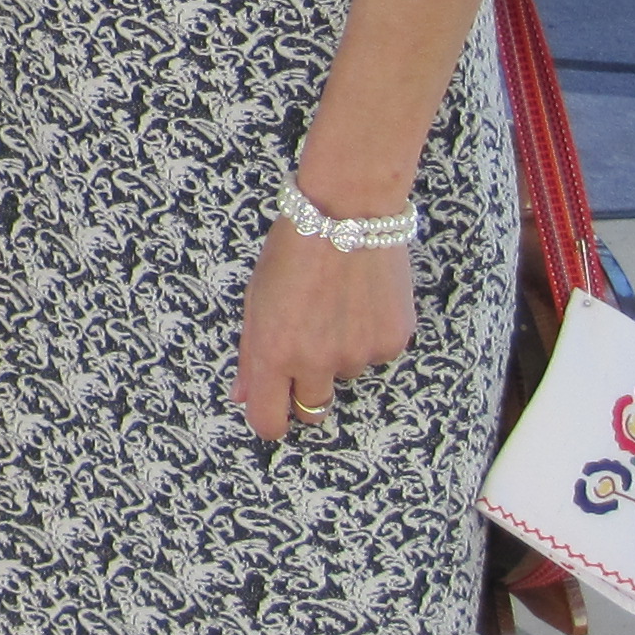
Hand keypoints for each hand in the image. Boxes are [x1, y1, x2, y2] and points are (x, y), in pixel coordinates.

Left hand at [232, 219, 415, 443]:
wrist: (348, 213)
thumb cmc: (293, 250)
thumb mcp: (256, 299)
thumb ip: (251, 355)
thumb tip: (243, 397)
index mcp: (273, 352)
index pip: (270, 421)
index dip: (271, 421)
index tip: (273, 412)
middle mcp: (315, 362)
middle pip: (312, 408)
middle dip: (306, 390)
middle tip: (307, 347)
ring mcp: (357, 355)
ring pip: (346, 374)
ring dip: (340, 353)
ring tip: (336, 305)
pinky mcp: (392, 343)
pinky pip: (376, 354)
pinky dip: (369, 336)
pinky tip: (363, 299)